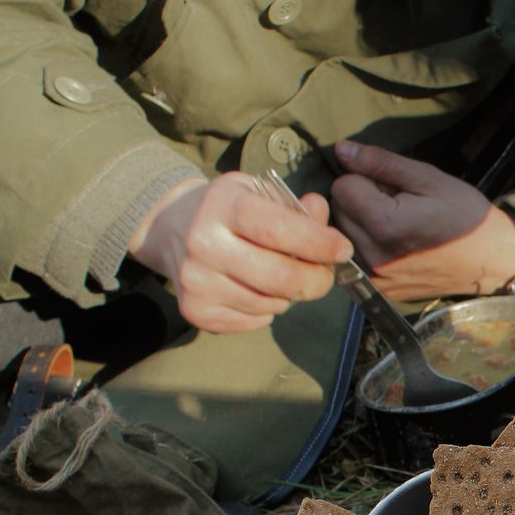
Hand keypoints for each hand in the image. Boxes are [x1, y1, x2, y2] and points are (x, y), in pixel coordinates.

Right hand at [127, 174, 350, 332]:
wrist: (171, 228)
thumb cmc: (228, 210)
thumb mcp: (259, 193)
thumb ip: (295, 207)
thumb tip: (320, 213)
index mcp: (222, 206)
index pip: (279, 230)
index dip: (320, 244)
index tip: (343, 249)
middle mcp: (203, 244)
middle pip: (281, 278)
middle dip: (317, 280)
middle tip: (325, 273)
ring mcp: (196, 282)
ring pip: (272, 304)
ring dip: (290, 295)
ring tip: (279, 275)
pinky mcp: (194, 311)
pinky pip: (255, 321)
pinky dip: (268, 309)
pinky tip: (256, 288)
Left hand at [329, 141, 514, 301]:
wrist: (490, 259)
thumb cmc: (463, 212)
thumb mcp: (427, 177)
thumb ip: (379, 163)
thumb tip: (339, 150)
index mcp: (385, 225)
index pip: (342, 187)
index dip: (366, 179)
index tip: (393, 188)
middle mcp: (373, 257)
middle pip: (338, 211)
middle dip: (360, 201)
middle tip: (397, 205)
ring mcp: (376, 278)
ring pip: (342, 234)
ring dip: (361, 223)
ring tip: (397, 224)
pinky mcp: (379, 289)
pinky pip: (354, 256)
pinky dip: (368, 245)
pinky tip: (396, 244)